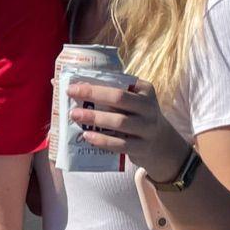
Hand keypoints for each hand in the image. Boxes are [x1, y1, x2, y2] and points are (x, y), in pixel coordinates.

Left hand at [67, 74, 186, 182]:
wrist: (161, 144)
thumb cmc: (137, 117)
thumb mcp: (132, 102)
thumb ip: (109, 93)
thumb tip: (68, 85)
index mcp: (145, 90)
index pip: (120, 82)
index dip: (96, 83)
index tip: (74, 85)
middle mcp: (148, 107)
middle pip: (119, 98)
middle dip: (93, 95)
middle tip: (70, 95)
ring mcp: (147, 128)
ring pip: (120, 122)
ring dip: (95, 118)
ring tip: (75, 116)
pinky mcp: (142, 148)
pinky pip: (120, 144)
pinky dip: (103, 140)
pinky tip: (87, 136)